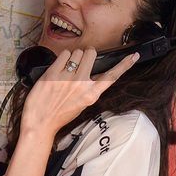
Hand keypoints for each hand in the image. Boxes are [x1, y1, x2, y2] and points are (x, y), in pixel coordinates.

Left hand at [19, 47, 139, 137]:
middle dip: (86, 54)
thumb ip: (89, 88)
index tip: (134, 56)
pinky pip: (63, 54)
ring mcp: (67, 78)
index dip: (125, 65)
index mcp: (92, 94)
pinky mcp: (52, 74)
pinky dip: (62, 58)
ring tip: (66, 69)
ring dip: (72, 57)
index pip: (112, 76)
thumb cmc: (60, 115)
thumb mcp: (82, 104)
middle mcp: (82, 84)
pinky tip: (59, 67)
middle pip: (91, 53)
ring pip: (76, 52)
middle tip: (79, 63)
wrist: (40, 123)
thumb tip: (92, 71)